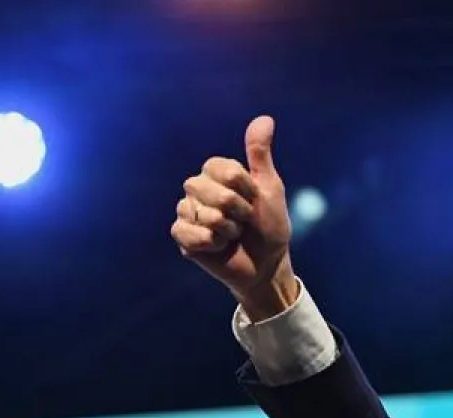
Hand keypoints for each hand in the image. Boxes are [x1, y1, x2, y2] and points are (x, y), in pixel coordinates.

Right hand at [172, 115, 297, 319]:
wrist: (267, 264)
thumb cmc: (270, 226)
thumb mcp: (269, 188)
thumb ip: (260, 154)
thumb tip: (265, 118)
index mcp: (217, 172)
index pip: (224, 169)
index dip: (244, 189)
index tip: (254, 200)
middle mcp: (198, 188)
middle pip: (208, 189)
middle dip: (236, 211)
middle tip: (244, 221)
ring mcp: (187, 210)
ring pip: (200, 213)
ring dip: (225, 229)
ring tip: (232, 235)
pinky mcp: (182, 235)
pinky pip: (186, 231)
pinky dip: (210, 243)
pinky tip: (218, 247)